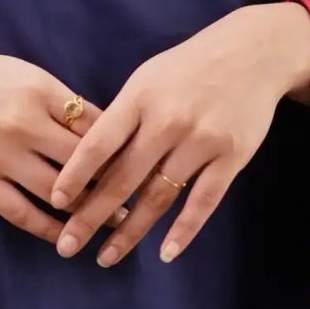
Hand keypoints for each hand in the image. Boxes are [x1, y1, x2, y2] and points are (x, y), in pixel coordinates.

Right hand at [0, 43, 127, 244]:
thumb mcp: (24, 74)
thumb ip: (60, 101)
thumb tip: (102, 129)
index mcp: (40, 92)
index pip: (94, 123)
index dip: (121, 145)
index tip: (142, 161)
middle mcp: (25, 125)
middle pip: (83, 161)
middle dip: (116, 180)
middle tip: (142, 196)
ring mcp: (2, 157)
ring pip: (58, 192)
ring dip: (90, 210)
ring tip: (115, 220)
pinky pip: (22, 213)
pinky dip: (48, 228)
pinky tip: (66, 236)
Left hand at [46, 1, 309, 267]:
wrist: (254, 51)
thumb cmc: (189, 67)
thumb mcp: (148, 78)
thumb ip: (122, 116)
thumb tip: (89, 162)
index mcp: (140, 98)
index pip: (98, 144)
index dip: (74, 176)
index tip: (55, 203)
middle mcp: (168, 121)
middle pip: (122, 179)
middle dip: (91, 217)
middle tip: (68, 246)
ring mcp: (201, 140)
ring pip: (158, 196)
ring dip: (130, 232)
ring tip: (107, 257)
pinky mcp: (231, 156)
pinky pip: (203, 201)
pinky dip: (184, 231)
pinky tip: (165, 253)